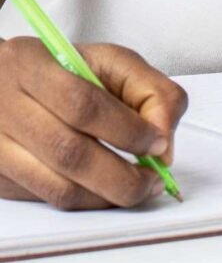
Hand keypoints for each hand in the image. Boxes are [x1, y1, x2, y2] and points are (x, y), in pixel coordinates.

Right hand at [0, 38, 187, 209]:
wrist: (2, 82)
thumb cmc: (61, 69)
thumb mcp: (108, 61)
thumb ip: (148, 89)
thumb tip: (163, 138)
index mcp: (32, 64)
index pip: (83, 104)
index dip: (127, 129)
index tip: (158, 142)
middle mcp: (6, 106)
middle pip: (69, 153)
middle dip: (122, 175)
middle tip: (153, 179)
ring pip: (57, 188)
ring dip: (107, 196)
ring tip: (137, 189)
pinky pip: (48, 201)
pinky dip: (86, 202)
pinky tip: (106, 191)